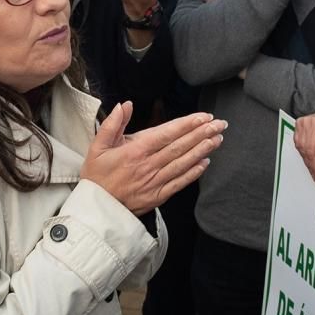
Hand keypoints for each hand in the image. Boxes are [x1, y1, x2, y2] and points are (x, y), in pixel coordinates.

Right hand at [81, 102, 226, 214]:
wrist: (95, 209)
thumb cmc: (96, 177)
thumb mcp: (97, 147)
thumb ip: (112, 124)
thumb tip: (124, 105)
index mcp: (135, 151)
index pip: (166, 134)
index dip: (186, 124)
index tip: (202, 116)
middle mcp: (148, 166)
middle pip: (180, 147)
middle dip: (201, 134)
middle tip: (219, 124)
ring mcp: (155, 182)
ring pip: (183, 163)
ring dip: (202, 150)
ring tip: (217, 139)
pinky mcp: (158, 196)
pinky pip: (179, 183)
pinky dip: (193, 173)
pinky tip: (205, 163)